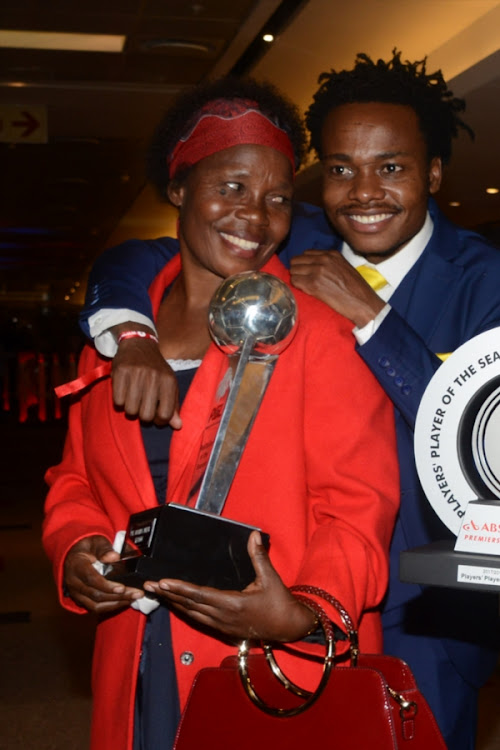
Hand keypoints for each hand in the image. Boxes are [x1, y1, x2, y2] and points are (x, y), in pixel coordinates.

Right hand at [63, 535, 143, 613]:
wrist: (75, 553)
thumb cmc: (87, 547)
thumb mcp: (96, 541)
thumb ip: (105, 548)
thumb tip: (114, 557)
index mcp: (76, 565)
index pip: (91, 579)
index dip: (107, 585)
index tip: (122, 587)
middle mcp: (74, 582)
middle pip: (96, 595)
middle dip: (118, 596)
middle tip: (137, 593)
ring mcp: (76, 593)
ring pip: (96, 605)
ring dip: (116, 603)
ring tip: (133, 598)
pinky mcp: (81, 599)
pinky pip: (95, 608)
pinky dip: (111, 606)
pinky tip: (124, 601)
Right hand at [111, 324, 181, 426]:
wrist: (139, 344)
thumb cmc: (156, 369)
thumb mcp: (169, 384)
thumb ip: (173, 406)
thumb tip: (178, 426)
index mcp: (169, 381)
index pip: (165, 415)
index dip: (159, 420)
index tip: (156, 414)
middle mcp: (154, 377)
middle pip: (146, 416)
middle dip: (143, 415)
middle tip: (142, 405)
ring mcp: (136, 374)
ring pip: (130, 410)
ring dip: (131, 408)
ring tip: (133, 398)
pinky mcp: (121, 372)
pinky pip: (118, 401)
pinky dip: (120, 401)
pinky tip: (124, 391)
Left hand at [143, 531, 316, 641]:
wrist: (289, 628)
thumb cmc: (280, 603)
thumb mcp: (270, 578)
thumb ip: (259, 556)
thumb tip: (253, 535)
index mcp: (232, 604)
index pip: (199, 595)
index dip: (179, 588)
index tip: (163, 582)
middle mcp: (223, 617)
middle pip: (189, 605)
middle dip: (168, 595)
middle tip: (148, 586)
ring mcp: (222, 625)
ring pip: (191, 614)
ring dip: (173, 603)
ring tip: (157, 594)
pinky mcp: (224, 629)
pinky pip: (199, 619)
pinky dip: (185, 611)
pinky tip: (176, 605)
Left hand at [290, 250, 384, 327]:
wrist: (363, 302)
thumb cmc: (357, 289)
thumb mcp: (344, 267)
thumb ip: (329, 263)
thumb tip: (314, 267)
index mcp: (332, 254)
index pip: (306, 253)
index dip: (304, 264)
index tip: (307, 272)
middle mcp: (324, 259)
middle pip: (297, 260)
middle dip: (298, 270)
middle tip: (303, 280)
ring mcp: (318, 270)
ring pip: (293, 270)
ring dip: (297, 278)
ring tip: (305, 287)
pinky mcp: (314, 283)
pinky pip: (294, 281)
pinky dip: (297, 287)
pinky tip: (306, 291)